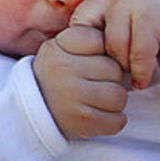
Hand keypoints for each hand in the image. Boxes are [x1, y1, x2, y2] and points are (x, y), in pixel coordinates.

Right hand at [33, 25, 128, 139]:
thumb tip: (129, 47)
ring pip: (118, 96)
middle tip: (96, 84)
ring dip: (114, 101)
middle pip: (114, 70)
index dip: (102, 51)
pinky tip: (98, 115)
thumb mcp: (62, 48)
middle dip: (112, 78)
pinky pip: (117, 121)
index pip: (100, 40)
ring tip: (97, 100)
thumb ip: (89, 38)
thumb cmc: (57, 75)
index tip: (91, 60)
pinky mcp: (81, 122)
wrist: (30, 111)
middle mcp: (63, 69)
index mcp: (58, 47)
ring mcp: (71, 97)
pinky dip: (113, 121)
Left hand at [70, 0, 159, 89]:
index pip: (76, 32)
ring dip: (126, 68)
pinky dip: (141, 71)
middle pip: (92, 42)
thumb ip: (100, 37)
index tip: (99, 68)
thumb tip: (73, 67)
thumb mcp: (122, 26)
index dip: (85, 54)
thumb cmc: (151, 26)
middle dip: (105, 62)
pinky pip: (136, 54)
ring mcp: (130, 0)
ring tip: (135, 72)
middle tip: (119, 74)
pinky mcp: (149, 15)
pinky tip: (145, 78)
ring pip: (114, 49)